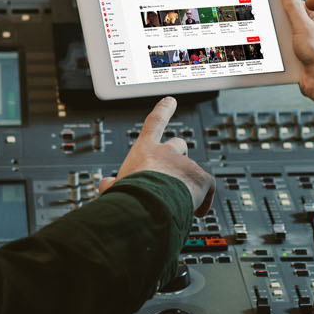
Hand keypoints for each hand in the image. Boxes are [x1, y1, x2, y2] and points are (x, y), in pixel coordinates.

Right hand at [101, 96, 213, 215]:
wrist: (147, 206)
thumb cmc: (130, 196)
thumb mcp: (116, 186)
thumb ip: (112, 183)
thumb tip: (106, 185)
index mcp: (144, 151)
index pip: (154, 124)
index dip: (162, 111)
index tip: (170, 101)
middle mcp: (166, 152)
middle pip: (178, 145)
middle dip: (179, 156)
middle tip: (175, 173)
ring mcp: (185, 163)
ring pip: (192, 171)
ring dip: (187, 184)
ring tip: (177, 202)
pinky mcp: (200, 178)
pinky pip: (207, 190)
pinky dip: (202, 202)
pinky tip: (193, 212)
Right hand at [281, 0, 313, 111]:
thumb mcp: (303, 26)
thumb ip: (293, 8)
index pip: (298, 5)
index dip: (286, 5)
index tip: (273, 2)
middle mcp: (313, 32)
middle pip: (289, 22)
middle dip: (281, 25)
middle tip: (275, 25)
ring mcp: (306, 46)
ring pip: (286, 38)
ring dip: (281, 42)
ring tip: (281, 44)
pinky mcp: (300, 59)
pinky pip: (285, 52)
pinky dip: (281, 54)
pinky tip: (280, 55)